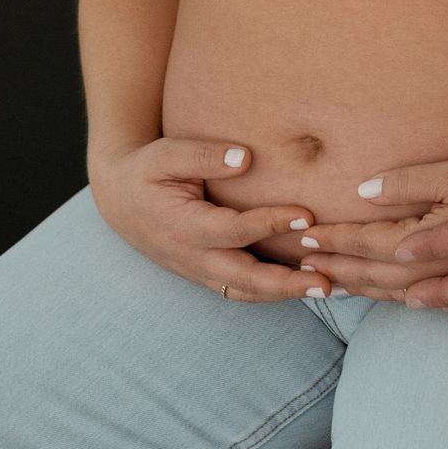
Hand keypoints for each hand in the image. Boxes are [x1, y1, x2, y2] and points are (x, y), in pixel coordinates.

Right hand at [89, 137, 318, 302]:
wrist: (120, 199)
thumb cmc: (147, 170)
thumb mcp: (166, 154)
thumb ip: (204, 155)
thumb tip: (246, 158)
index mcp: (184, 226)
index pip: (233, 231)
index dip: (270, 224)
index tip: (307, 214)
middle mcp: (192, 257)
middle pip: (243, 279)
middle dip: (286, 284)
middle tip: (327, 281)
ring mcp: (198, 271)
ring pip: (244, 292)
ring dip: (284, 294)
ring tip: (325, 288)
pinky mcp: (205, 274)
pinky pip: (239, 291)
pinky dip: (270, 292)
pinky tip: (302, 285)